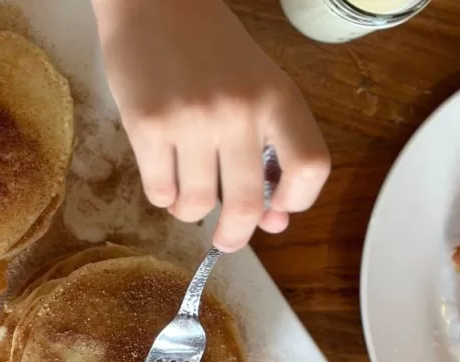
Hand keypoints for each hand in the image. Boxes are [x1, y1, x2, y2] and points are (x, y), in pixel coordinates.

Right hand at [91, 0, 329, 251]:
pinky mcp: (149, 126)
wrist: (153, 2)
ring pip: (197, 204)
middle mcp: (240, 111)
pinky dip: (163, 197)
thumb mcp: (254, 87)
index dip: (296, 202)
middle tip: (227, 240)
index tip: (276, 211)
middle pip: (247, 203)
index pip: (310, 168)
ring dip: (190, 211)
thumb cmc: (208, 50)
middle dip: (236, 235)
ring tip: (185, 193)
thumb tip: (272, 222)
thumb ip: (267, 148)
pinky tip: (164, 177)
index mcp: (278, 98)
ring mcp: (193, 120)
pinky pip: (160, 192)